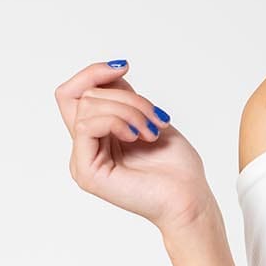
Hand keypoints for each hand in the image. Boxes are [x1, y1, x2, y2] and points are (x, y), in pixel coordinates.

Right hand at [55, 59, 213, 233]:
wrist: (190, 198)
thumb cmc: (177, 166)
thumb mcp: (148, 116)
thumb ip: (124, 97)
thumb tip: (110, 71)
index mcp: (98, 136)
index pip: (75, 93)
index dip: (94, 73)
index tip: (124, 66)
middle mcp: (86, 148)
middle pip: (85, 96)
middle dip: (126, 97)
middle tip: (155, 118)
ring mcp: (83, 161)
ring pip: (88, 107)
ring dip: (128, 110)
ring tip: (151, 131)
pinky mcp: (86, 172)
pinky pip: (87, 126)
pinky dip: (116, 122)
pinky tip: (137, 136)